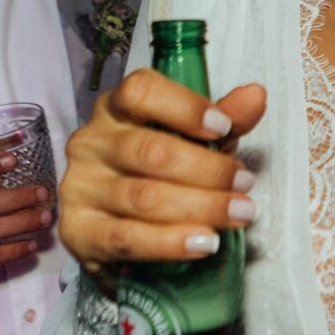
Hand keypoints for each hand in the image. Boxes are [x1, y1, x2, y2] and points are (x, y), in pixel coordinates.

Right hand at [58, 70, 266, 274]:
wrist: (115, 229)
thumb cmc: (157, 173)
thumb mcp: (195, 140)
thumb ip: (225, 118)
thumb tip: (255, 96)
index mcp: (115, 109)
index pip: (140, 92)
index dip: (184, 107)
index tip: (223, 127)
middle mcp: (91, 143)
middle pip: (150, 151)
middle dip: (207, 169)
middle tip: (244, 184)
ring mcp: (80, 188)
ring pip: (143, 197)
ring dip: (200, 206)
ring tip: (237, 213)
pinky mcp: (78, 232)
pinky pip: (127, 239)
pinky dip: (170, 242)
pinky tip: (203, 243)